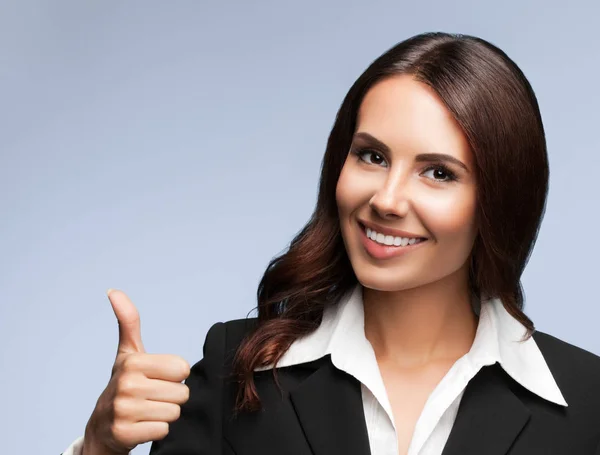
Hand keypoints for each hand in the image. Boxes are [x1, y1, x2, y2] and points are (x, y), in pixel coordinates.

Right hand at [82, 289, 190, 454]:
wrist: (102, 428)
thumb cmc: (123, 385)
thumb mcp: (127, 353)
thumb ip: (128, 322)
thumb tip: (113, 291)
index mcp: (133, 362)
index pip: (183, 369)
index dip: (175, 376)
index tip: (157, 378)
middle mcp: (126, 384)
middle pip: (182, 392)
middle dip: (172, 397)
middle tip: (152, 397)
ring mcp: (124, 410)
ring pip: (175, 412)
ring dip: (165, 414)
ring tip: (148, 411)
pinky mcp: (125, 434)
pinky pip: (164, 430)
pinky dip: (157, 431)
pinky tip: (142, 426)